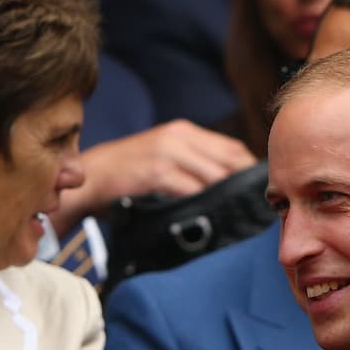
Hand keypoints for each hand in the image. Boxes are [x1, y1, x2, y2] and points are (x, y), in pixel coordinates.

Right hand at [51, 121, 255, 233]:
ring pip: (215, 175)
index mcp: (183, 132)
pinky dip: (205, 204)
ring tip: (242, 216)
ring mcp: (167, 153)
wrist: (89, 177)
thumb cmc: (127, 174)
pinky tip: (213, 217)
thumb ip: (193, 164)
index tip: (260, 192)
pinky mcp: (156, 171)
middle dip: (246, 186)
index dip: (251, 170)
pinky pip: (191, 189)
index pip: (233, 147)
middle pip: (230, 160)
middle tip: (258, 210)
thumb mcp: (162, 157)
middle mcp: (178, 137)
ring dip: (230, 198)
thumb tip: (229, 185)